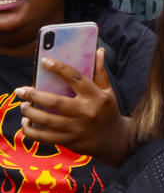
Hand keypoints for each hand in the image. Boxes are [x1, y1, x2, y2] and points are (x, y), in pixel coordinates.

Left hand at [15, 49, 126, 163]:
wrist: (114, 140)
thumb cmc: (108, 111)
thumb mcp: (108, 91)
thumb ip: (100, 72)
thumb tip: (98, 51)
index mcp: (96, 97)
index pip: (76, 79)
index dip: (60, 68)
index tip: (45, 61)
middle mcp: (86, 112)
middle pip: (55, 102)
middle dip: (34, 95)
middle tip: (20, 90)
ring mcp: (77, 129)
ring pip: (47, 120)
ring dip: (30, 112)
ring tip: (23, 105)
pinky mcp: (69, 141)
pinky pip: (44, 137)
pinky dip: (31, 131)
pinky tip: (26, 123)